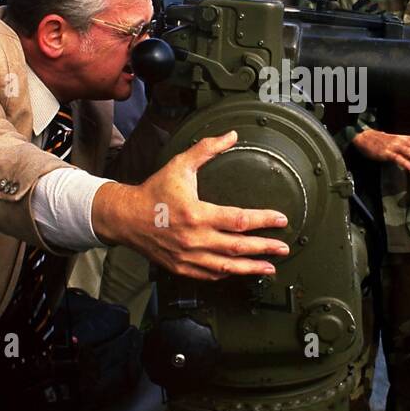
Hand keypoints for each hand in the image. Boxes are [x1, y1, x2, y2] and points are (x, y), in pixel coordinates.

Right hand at [91, 130, 289, 279]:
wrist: (126, 217)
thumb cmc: (154, 191)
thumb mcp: (180, 165)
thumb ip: (207, 149)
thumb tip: (231, 135)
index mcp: (197, 214)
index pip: (239, 219)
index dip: (263, 220)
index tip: (281, 220)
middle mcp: (194, 238)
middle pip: (238, 247)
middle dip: (265, 248)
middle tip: (283, 248)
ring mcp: (188, 256)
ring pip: (227, 267)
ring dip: (251, 268)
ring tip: (270, 267)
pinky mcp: (181, 267)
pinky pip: (210, 275)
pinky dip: (228, 274)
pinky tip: (241, 270)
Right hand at [352, 128, 409, 171]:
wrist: (366, 138)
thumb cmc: (383, 141)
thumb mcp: (398, 141)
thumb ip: (409, 145)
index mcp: (405, 137)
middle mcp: (401, 140)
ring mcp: (393, 146)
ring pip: (409, 151)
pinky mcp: (386, 153)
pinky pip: (397, 157)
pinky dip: (405, 162)